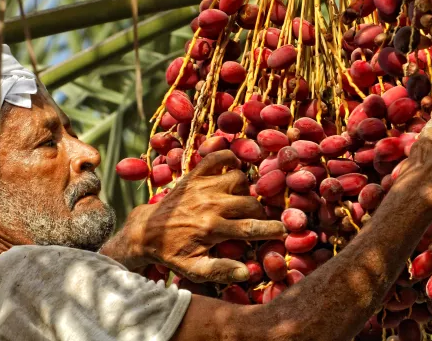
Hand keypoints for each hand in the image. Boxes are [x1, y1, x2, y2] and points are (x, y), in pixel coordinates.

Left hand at [102, 150, 285, 283]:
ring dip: (245, 189)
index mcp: (212, 229)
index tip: (285, 230)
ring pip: (239, 179)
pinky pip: (218, 158)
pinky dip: (229, 158)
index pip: (251, 228)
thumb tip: (246, 271)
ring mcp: (202, 186)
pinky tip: (234, 168)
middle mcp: (210, 205)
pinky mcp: (194, 175)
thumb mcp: (193, 269)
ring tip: (241, 199)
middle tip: (258, 218)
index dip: (272, 229)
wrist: (146, 231)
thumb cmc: (172, 252)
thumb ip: (220, 270)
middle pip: (250, 203)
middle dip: (260, 212)